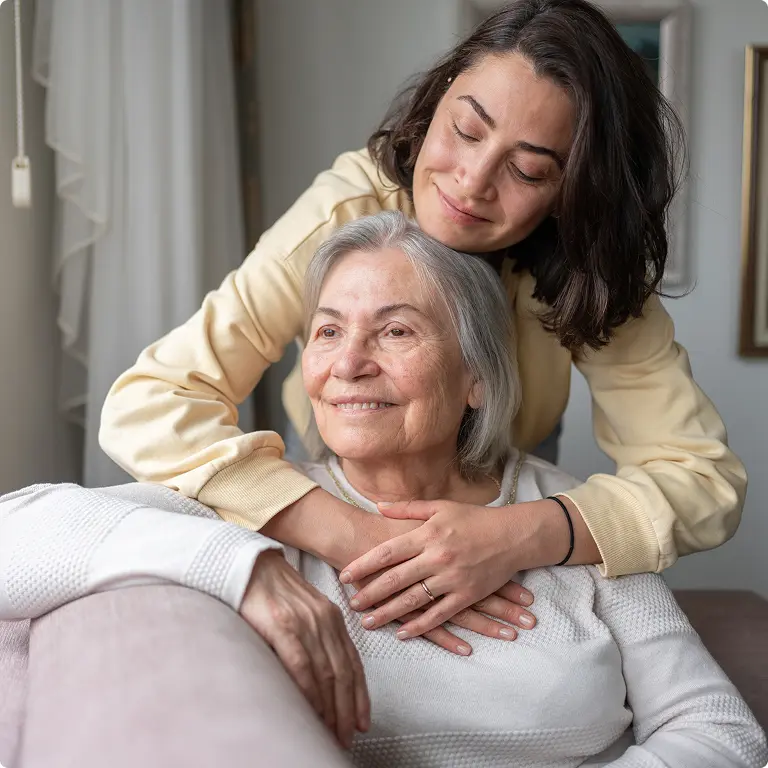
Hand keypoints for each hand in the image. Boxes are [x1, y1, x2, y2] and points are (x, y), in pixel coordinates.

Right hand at [240, 551, 369, 748]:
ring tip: (331, 732)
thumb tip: (323, 675)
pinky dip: (309, 691)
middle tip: (347, 737)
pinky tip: (311, 710)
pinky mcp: (282, 625)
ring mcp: (304, 622)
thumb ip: (316, 635)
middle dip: (347, 709)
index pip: (353, 662)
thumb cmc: (273, 591)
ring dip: (330, 708)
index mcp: (331, 616)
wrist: (248, 566)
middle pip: (343, 672)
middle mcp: (324, 620)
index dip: (360, 695)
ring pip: (326, 673)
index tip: (362, 721)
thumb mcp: (304, 610)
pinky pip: (301, 664)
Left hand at [340, 499, 541, 639]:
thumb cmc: (474, 518)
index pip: (387, 552)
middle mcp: (436, 557)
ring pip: (412, 601)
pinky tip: (402, 632)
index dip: (363, 565)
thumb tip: (378, 507)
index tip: (345, 575)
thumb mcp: (440, 506)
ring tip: (367, 622)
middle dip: (369, 594)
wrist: (512, 535)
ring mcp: (452, 578)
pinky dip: (419, 626)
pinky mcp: (467, 595)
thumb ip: (407, 509)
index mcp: (428, 534)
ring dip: (387, 613)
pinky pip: (439, 615)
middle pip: (395, 580)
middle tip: (350, 604)